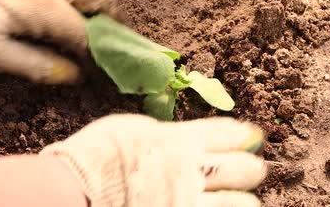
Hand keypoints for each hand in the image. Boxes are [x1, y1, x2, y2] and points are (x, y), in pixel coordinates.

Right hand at [41, 114, 266, 206]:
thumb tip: (180, 135)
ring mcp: (186, 203)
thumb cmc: (96, 156)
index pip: (226, 134)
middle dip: (252, 168)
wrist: (73, 191)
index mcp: (179, 141)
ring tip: (247, 200)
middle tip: (256, 170)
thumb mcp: (132, 129)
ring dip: (244, 201)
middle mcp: (191, 171)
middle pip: (240, 168)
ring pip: (236, 204)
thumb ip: (163, 133)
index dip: (243, 135)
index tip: (254, 137)